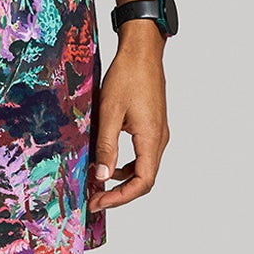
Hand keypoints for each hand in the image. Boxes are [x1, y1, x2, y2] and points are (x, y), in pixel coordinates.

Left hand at [88, 28, 168, 212]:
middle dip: (119, 193)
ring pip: (144, 169)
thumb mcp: (110, 112)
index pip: (142, 182)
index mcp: (151, 138)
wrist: (142, 51)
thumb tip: (101, 177)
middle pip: (144, 180)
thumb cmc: (128, 76)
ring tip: (97, 183)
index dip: (120, 198)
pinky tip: (107, 162)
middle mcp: (159, 139)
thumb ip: (106, 147)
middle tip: (94, 199)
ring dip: (122, 180)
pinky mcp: (153, 126)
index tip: (98, 202)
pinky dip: (126, 165)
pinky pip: (142, 155)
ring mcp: (158, 133)